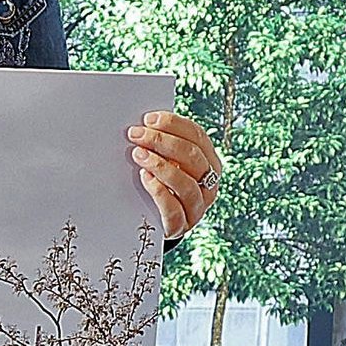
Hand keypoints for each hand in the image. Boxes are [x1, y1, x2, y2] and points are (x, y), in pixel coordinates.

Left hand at [130, 111, 222, 239]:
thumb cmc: (160, 184)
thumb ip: (163, 146)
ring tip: (137, 154)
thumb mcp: (168, 162)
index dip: (173, 124)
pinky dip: (158, 191)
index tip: (148, 119)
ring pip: (185, 183)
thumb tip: (143, 124)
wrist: (156, 222)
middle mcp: (209, 184)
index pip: (197, 136)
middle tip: (136, 134)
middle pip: (192, 156)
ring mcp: (197, 207)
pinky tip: (144, 178)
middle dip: (161, 141)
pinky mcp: (181, 226)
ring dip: (159, 165)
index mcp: (210, 162)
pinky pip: (173, 209)